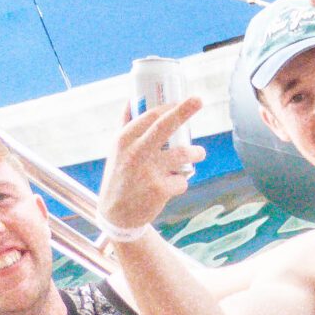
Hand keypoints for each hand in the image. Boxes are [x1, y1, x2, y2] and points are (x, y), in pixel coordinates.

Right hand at [98, 95, 201, 235]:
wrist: (116, 215)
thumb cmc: (120, 175)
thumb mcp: (117, 150)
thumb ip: (126, 124)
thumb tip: (132, 98)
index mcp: (124, 140)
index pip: (151, 116)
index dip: (170, 107)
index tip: (183, 101)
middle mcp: (135, 153)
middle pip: (164, 126)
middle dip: (184, 111)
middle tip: (199, 99)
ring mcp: (148, 171)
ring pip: (185, 153)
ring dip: (196, 153)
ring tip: (197, 154)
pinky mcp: (160, 189)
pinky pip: (183, 180)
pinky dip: (181, 182)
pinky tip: (170, 187)